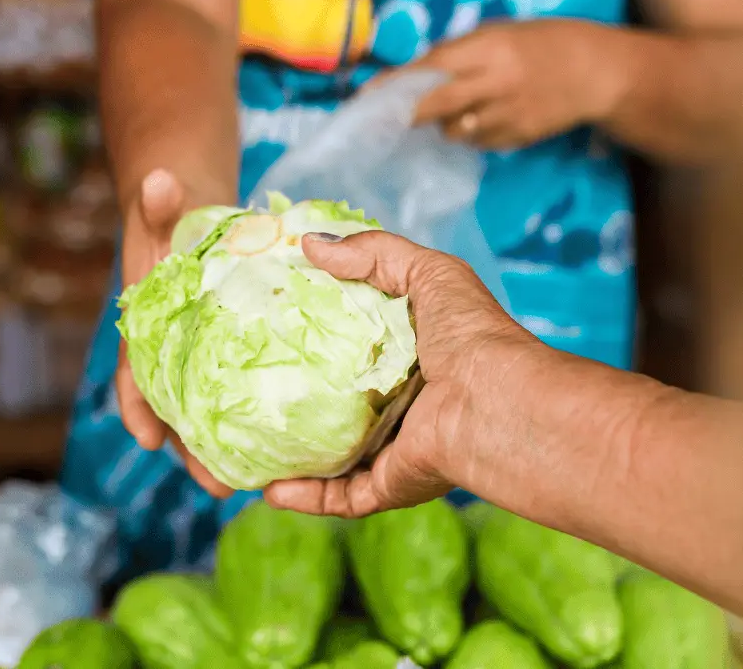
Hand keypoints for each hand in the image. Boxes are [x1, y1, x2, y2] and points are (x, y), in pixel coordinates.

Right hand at [118, 168, 235, 497]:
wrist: (191, 213)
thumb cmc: (172, 213)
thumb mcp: (164, 205)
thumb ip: (161, 200)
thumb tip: (158, 182)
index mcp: (148, 327)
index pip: (134, 372)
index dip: (138, 405)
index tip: (146, 437)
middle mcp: (174, 351)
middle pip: (180, 411)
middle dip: (195, 452)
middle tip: (219, 486)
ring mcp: (205, 359)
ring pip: (216, 414)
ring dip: (232, 452)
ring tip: (256, 486)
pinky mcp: (239, 359)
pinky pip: (251, 395)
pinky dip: (264, 425)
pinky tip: (293, 451)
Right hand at [264, 231, 544, 516]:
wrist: (496, 405)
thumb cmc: (470, 335)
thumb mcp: (427, 273)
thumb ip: (373, 253)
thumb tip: (309, 243)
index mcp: (415, 357)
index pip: (361, 349)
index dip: (321, 337)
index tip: (272, 326)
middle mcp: (405, 405)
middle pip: (342, 404)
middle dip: (299, 400)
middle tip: (249, 387)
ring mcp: (397, 449)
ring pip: (334, 459)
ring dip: (293, 457)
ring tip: (246, 446)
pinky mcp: (389, 484)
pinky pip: (339, 498)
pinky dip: (304, 497)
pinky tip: (268, 489)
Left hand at [372, 19, 631, 149]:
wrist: (595, 72)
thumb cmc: (541, 43)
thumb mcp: (499, 34)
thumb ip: (459, 54)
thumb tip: (414, 76)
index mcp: (488, 48)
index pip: (429, 69)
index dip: (395, 85)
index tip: (367, 96)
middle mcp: (495, 82)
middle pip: (436, 106)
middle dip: (407, 115)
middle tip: (386, 122)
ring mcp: (507, 114)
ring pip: (455, 130)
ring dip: (444, 124)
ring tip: (461, 109)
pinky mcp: (518, 137)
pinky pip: (479, 141)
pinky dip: (472, 133)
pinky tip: (487, 118)